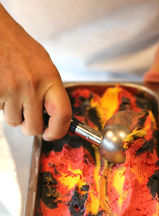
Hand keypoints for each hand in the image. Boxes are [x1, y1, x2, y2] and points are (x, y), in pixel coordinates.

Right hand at [0, 5, 71, 140]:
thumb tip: (55, 116)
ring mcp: (12, 89)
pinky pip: (0, 113)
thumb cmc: (20, 48)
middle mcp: (32, 86)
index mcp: (50, 78)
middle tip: (27, 116)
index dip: (58, 131)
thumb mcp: (45, 66)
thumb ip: (51, 91)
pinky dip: (2, 106)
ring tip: (13, 94)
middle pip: (34, 127)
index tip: (51, 134)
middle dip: (30, 126)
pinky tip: (3, 89)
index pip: (63, 114)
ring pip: (14, 122)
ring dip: (14, 114)